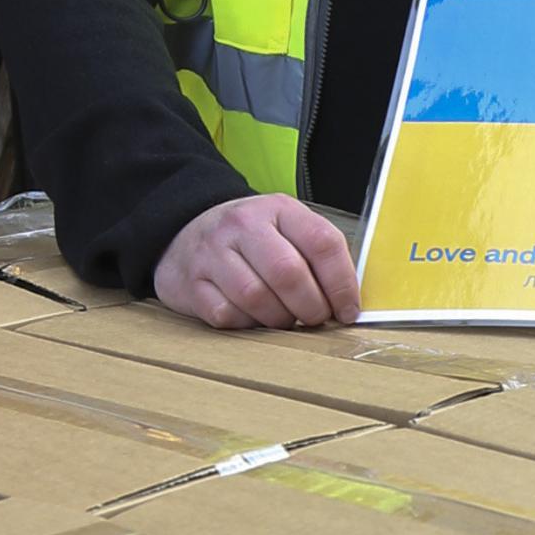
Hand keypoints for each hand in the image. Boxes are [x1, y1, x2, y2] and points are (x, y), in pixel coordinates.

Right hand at [153, 195, 360, 330]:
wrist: (185, 233)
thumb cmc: (251, 242)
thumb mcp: (286, 230)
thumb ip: (317, 257)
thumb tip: (350, 303)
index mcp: (279, 209)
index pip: (322, 242)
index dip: (342, 284)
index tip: (348, 311)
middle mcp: (243, 225)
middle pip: (289, 273)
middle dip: (311, 308)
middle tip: (315, 319)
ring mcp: (213, 252)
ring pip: (256, 298)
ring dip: (279, 320)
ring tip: (284, 319)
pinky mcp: (192, 282)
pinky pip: (226, 314)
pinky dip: (245, 325)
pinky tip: (252, 317)